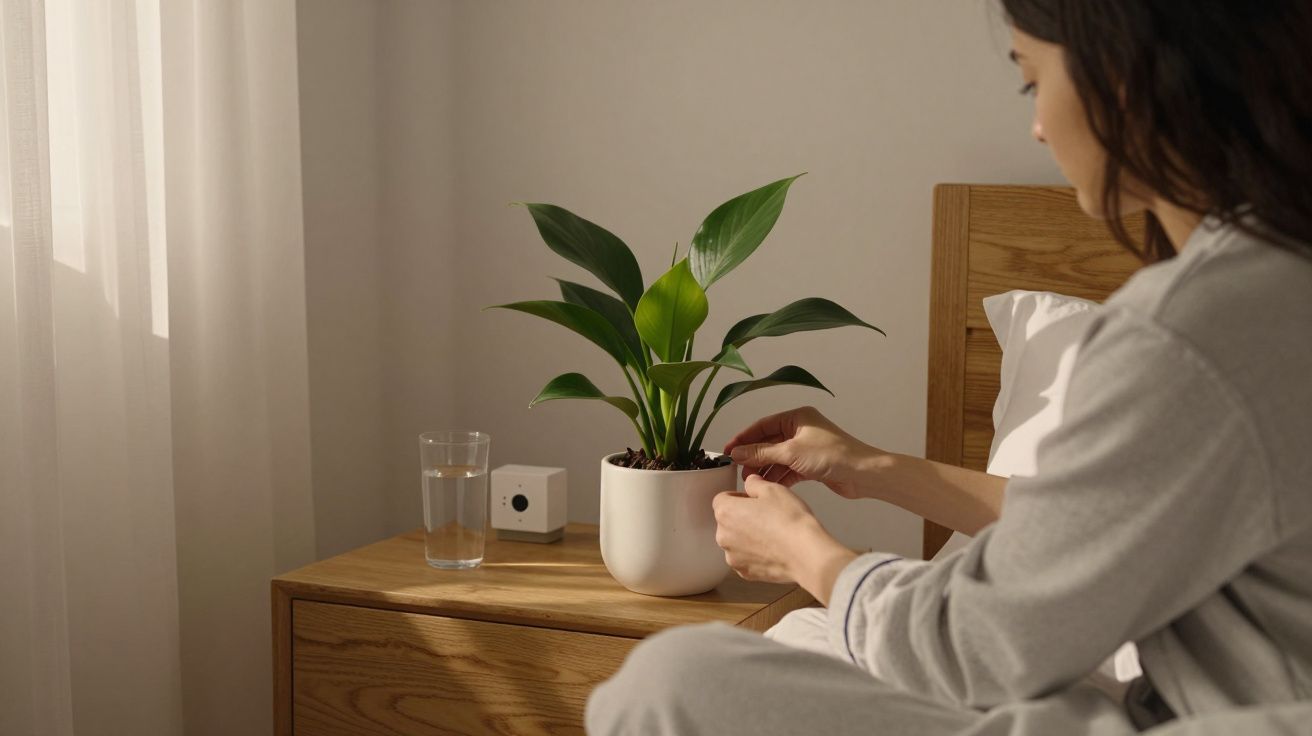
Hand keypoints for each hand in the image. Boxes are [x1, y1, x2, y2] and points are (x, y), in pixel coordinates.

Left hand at [712, 474, 857, 604]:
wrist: (805, 554)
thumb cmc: (790, 522)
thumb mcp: (773, 489)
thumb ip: (754, 483)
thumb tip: (751, 483)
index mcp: (726, 512)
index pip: (722, 499)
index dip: (739, 497)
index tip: (753, 500)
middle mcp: (723, 536)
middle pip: (728, 522)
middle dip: (743, 518)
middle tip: (766, 516)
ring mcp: (733, 557)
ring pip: (736, 541)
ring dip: (748, 537)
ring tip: (772, 534)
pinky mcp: (745, 572)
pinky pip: (745, 559)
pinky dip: (755, 554)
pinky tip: (773, 549)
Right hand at [723, 406, 881, 499]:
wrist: (862, 474)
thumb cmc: (834, 455)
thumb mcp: (791, 453)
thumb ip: (761, 453)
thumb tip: (738, 453)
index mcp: (797, 417)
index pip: (763, 425)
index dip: (744, 438)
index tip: (729, 450)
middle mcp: (801, 429)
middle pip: (769, 442)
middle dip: (754, 456)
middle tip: (738, 468)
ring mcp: (806, 448)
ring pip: (777, 457)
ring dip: (765, 469)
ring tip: (751, 481)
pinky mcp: (811, 464)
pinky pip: (788, 469)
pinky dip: (778, 477)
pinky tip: (767, 486)